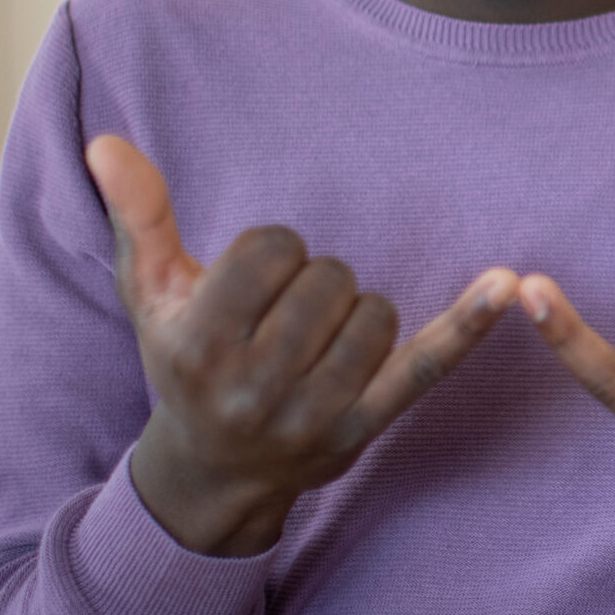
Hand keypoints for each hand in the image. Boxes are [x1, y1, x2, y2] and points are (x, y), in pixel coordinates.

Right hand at [87, 135, 516, 557]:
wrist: (209, 473)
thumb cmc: (181, 363)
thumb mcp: (149, 294)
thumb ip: (138, 215)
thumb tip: (106, 141)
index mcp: (198, 343)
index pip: (274, 249)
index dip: (272, 253)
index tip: (254, 286)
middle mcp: (253, 387)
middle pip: (329, 277)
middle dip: (313, 284)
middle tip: (283, 321)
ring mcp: (312, 414)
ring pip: (375, 311)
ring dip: (354, 313)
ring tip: (314, 342)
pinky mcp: (365, 428)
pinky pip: (427, 364)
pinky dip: (468, 323)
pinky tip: (508, 284)